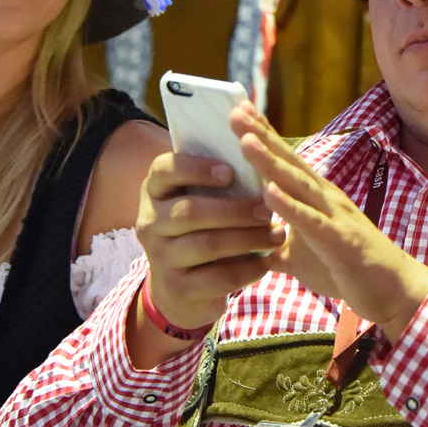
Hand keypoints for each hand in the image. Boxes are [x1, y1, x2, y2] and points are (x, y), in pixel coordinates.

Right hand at [135, 149, 286, 335]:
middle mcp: (150, 222)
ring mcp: (160, 257)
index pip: (164, 170)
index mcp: (155, 192)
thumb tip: (254, 135)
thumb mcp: (199, 201)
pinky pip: (218, 277)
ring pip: (208, 245)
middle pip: (191, 212)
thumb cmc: (199, 231)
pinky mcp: (177, 287)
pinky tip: (267, 262)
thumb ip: (218, 178)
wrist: (179, 291)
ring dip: (248, 238)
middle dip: (236, 210)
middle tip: (270, 209)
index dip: (195, 168)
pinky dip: (247, 268)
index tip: (230, 171)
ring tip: (277, 234)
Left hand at [230, 104, 427, 341]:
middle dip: (261, 137)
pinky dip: (290, 207)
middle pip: (289, 162)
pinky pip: (312, 222)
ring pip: (298, 185)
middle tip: (235, 112)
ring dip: (271, 162)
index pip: (285, 161)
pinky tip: (269, 192)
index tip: (238, 110)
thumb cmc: (347, 268)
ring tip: (246, 142)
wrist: (392, 290)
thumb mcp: (301, 257)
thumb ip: (276, 248)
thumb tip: (248, 250)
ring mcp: (334, 216)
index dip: (263, 136)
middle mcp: (324, 198)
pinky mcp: (340, 241)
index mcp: (314, 198)